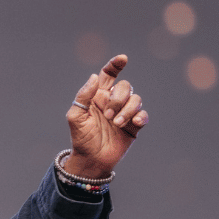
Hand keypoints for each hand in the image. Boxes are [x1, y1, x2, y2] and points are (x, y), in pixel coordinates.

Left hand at [65, 55, 145, 177]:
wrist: (91, 159)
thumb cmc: (81, 137)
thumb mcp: (75, 116)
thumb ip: (84, 95)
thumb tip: (95, 76)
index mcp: (99, 96)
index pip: (109, 74)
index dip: (116, 64)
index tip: (123, 59)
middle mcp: (113, 101)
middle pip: (125, 86)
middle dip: (119, 99)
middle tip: (108, 116)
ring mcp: (125, 113)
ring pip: (136, 99)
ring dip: (128, 110)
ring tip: (117, 123)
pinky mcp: (134, 126)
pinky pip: (143, 115)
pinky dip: (141, 116)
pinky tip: (135, 123)